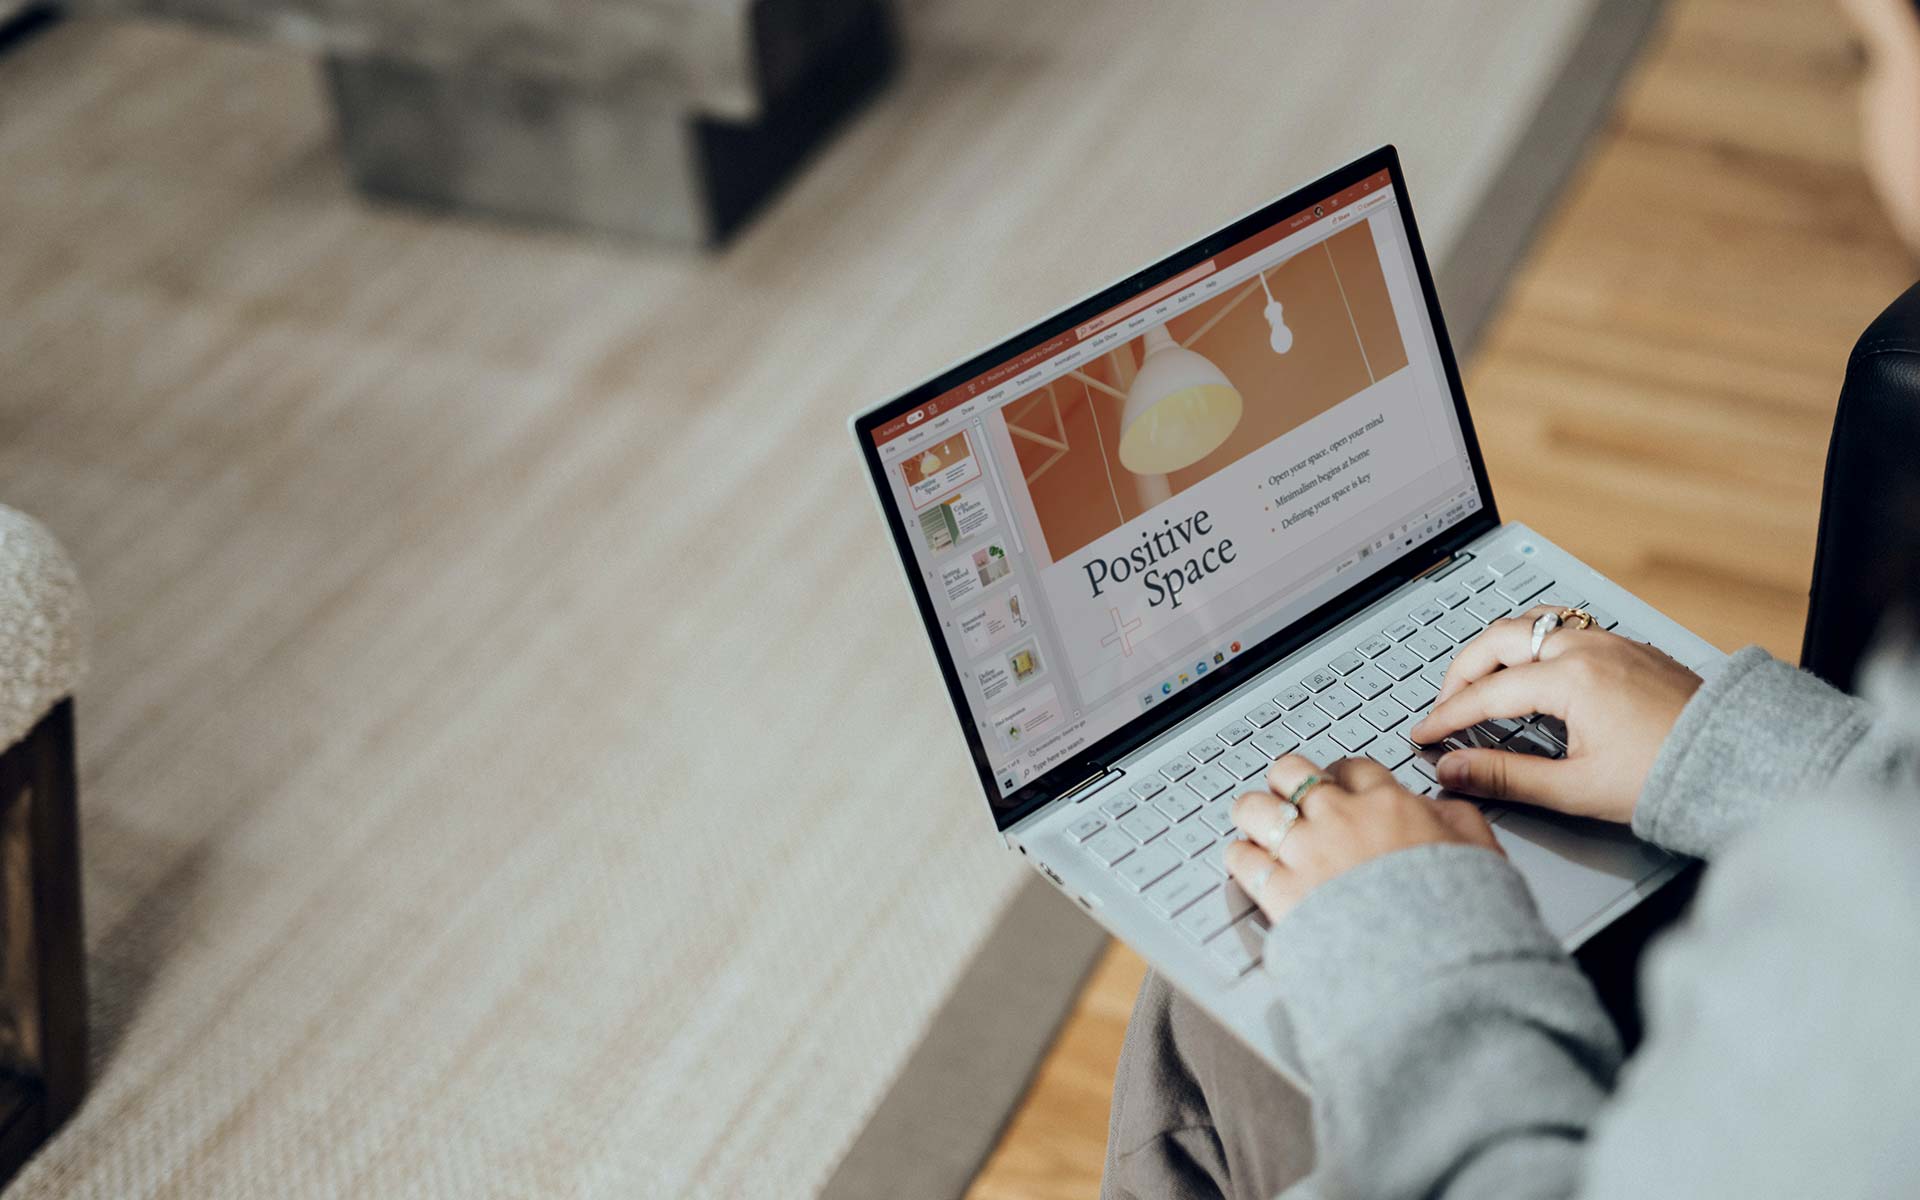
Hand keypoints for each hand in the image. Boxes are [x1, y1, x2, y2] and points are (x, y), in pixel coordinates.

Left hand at [1224, 754, 1499, 921]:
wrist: (1436, 966)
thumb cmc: (1463, 916)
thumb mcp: (1481, 853)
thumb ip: (1457, 819)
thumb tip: (1440, 805)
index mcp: (1389, 805)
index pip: (1353, 767)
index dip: (1339, 773)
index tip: (1335, 782)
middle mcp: (1341, 820)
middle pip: (1292, 773)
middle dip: (1285, 780)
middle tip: (1286, 794)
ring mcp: (1307, 854)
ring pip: (1256, 808)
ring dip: (1252, 811)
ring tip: (1253, 821)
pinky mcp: (1282, 893)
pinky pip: (1244, 859)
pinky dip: (1240, 856)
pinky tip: (1244, 860)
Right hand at [1407, 607, 1702, 824]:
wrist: (1735, 762)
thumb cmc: (1666, 777)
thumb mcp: (1575, 788)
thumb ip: (1505, 777)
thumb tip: (1453, 771)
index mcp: (1570, 679)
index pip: (1486, 693)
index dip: (1447, 716)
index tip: (1425, 735)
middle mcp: (1587, 648)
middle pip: (1498, 640)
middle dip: (1462, 671)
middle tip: (1445, 705)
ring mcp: (1610, 642)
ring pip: (1532, 625)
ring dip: (1497, 650)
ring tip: (1480, 681)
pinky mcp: (1629, 647)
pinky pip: (1564, 629)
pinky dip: (1531, 646)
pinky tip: (1531, 673)